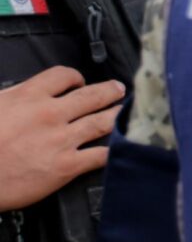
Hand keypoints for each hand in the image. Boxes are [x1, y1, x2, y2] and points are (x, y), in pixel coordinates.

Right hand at [0, 67, 123, 208]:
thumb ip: (12, 97)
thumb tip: (22, 94)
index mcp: (27, 96)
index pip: (63, 75)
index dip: (75, 77)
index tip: (79, 82)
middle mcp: (49, 114)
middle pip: (92, 95)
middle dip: (110, 91)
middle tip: (119, 90)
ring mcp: (61, 140)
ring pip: (103, 122)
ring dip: (119, 115)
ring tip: (128, 112)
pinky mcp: (66, 166)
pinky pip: (101, 155)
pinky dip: (118, 149)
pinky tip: (127, 146)